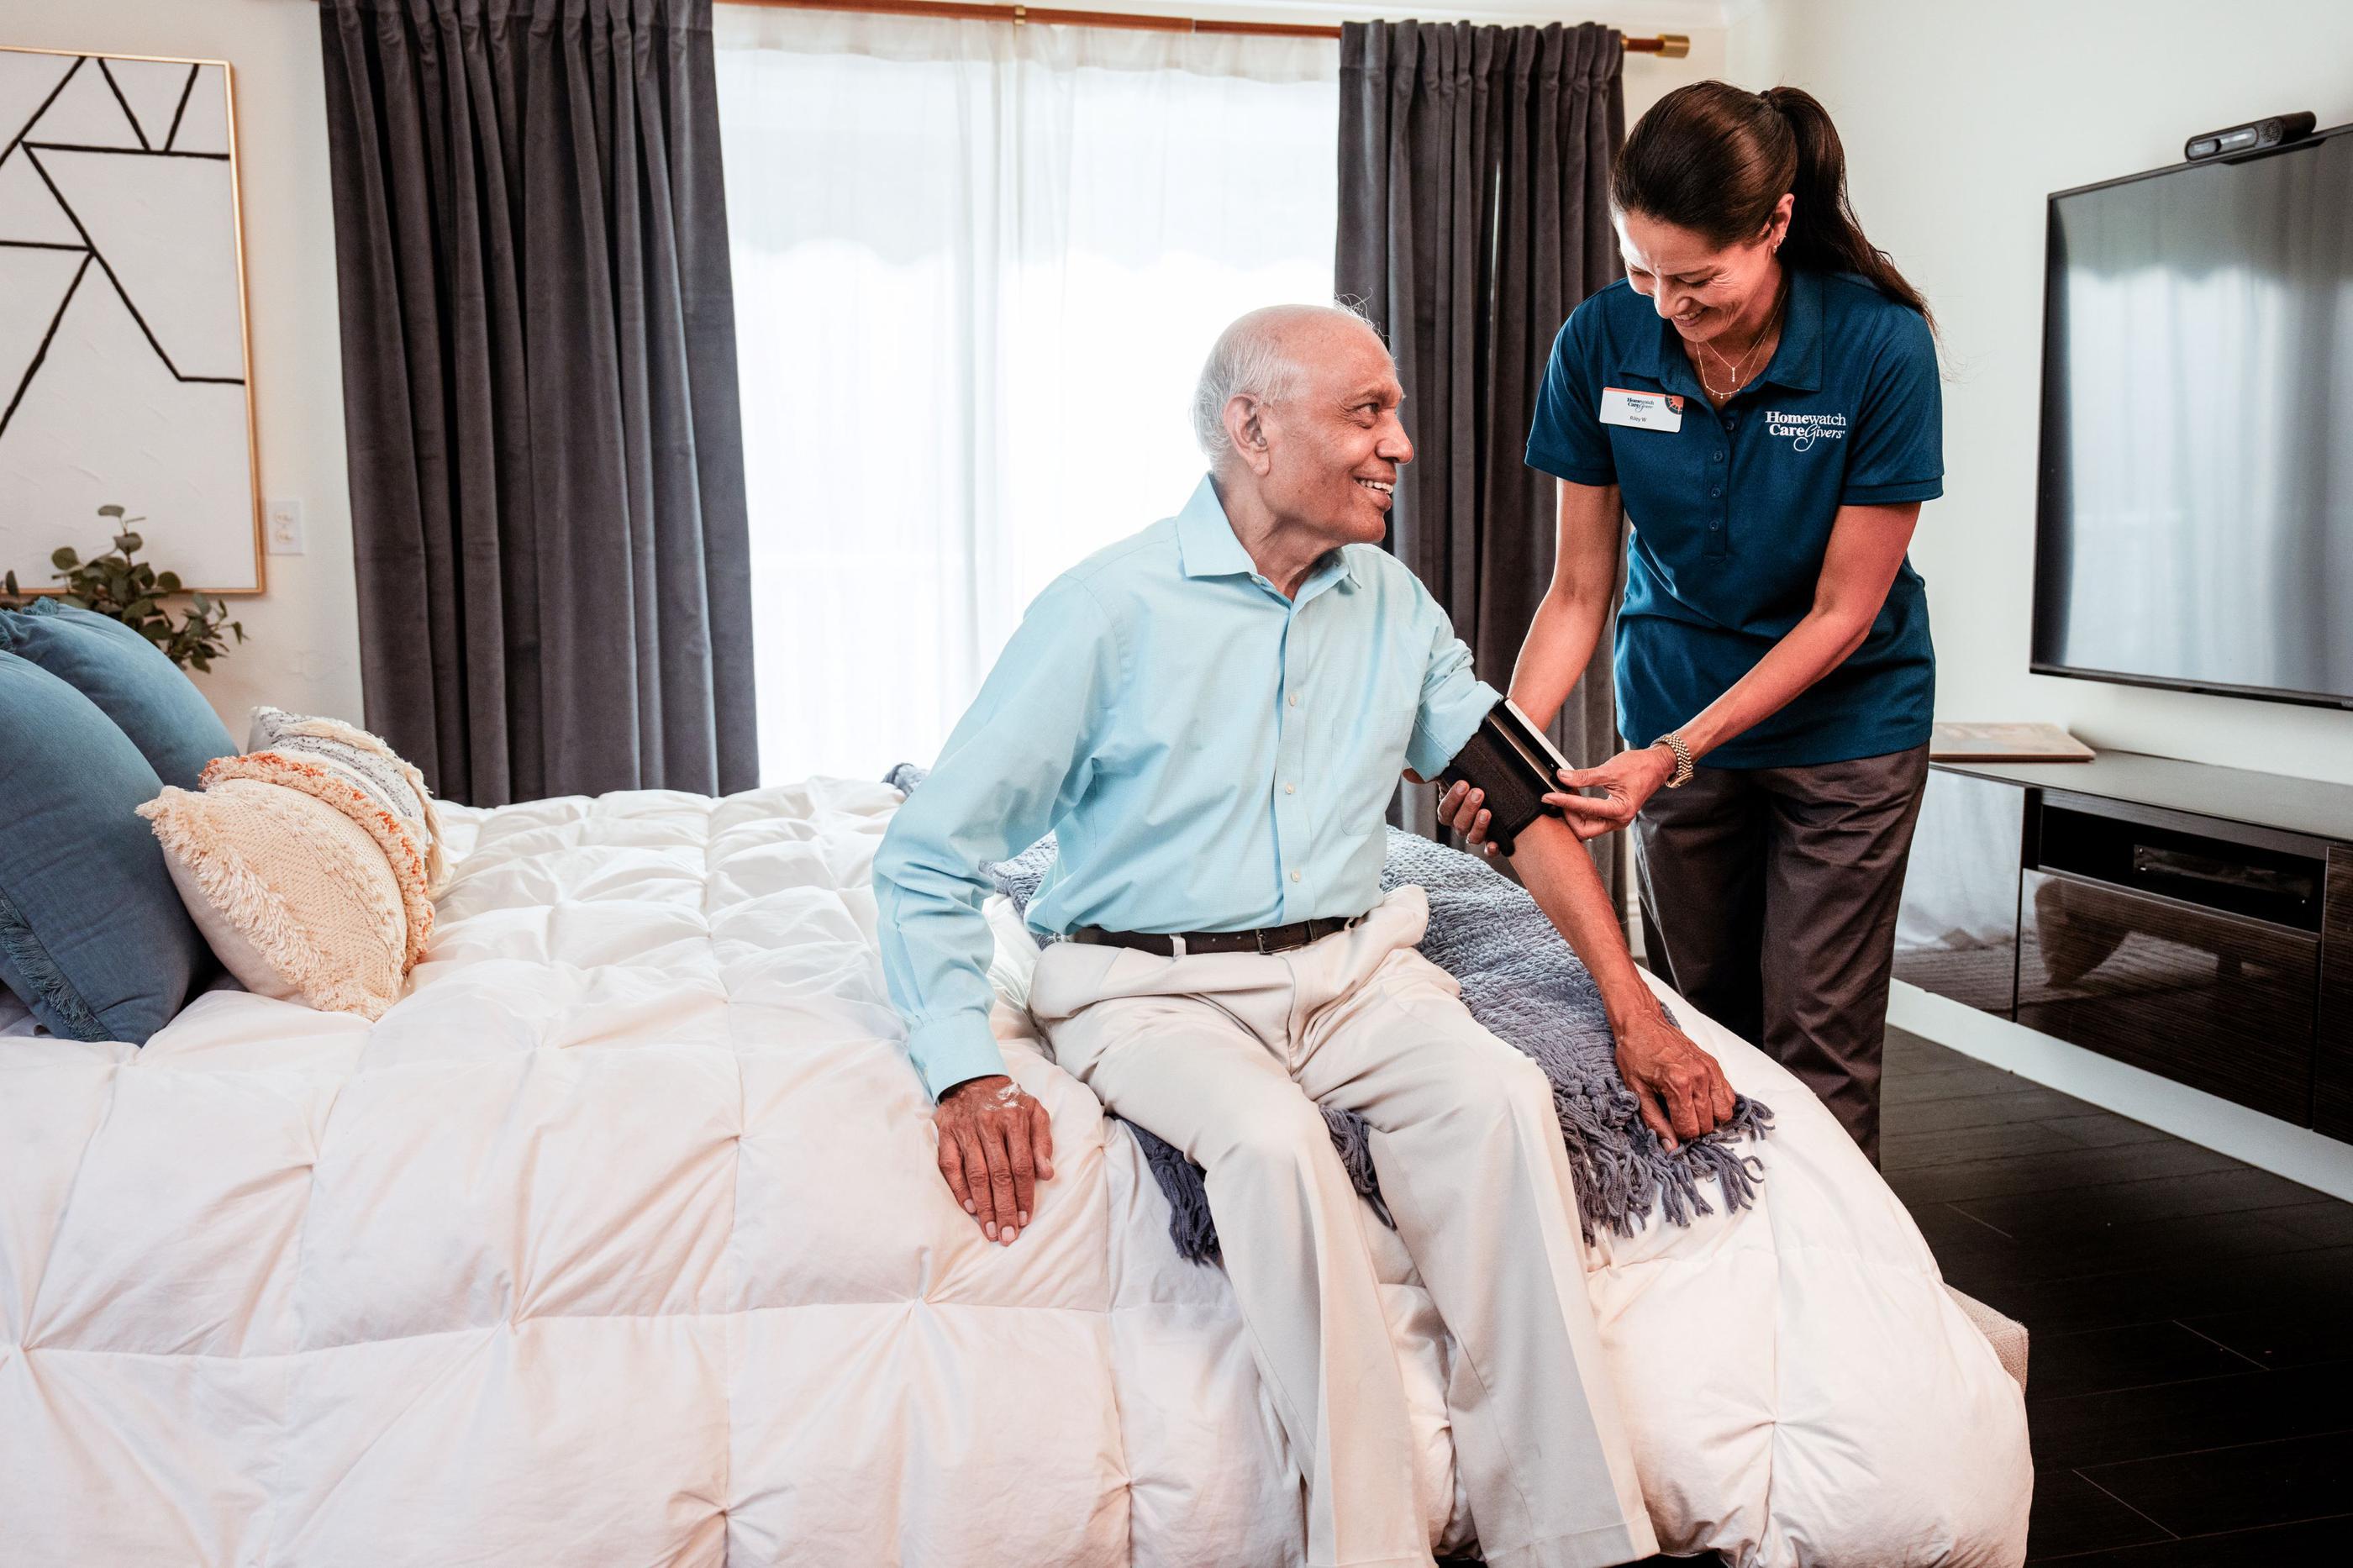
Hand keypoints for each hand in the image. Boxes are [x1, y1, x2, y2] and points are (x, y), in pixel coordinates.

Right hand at [933, 1073, 1055, 1244]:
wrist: (973, 1078)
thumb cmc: (1009, 1101)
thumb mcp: (1035, 1112)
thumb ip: (1043, 1141)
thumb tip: (1047, 1174)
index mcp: (1014, 1119)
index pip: (1021, 1164)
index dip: (1024, 1194)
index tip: (1025, 1219)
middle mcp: (988, 1124)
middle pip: (999, 1174)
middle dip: (1004, 1208)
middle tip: (1007, 1235)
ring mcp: (965, 1130)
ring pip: (976, 1174)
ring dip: (984, 1205)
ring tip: (990, 1229)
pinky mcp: (946, 1134)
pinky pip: (950, 1167)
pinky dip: (960, 1189)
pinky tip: (970, 1208)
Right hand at [1436, 779, 1500, 854]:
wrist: (1492, 792)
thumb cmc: (1467, 786)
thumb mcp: (1449, 778)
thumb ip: (1431, 775)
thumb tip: (1408, 773)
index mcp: (1449, 812)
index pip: (1445, 811)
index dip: (1453, 800)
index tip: (1463, 784)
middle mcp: (1460, 825)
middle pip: (1459, 824)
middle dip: (1468, 809)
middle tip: (1478, 793)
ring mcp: (1474, 834)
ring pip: (1472, 837)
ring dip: (1478, 826)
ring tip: (1487, 812)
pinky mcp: (1491, 840)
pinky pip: (1488, 850)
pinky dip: (1490, 848)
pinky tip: (1494, 844)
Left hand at [1545, 745, 1677, 840]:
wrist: (1657, 765)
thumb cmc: (1640, 767)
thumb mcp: (1609, 770)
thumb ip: (1584, 776)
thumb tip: (1562, 777)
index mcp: (1620, 810)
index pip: (1585, 810)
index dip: (1564, 802)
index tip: (1549, 796)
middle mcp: (1618, 820)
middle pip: (1583, 830)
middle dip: (1568, 815)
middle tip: (1558, 797)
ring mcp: (1615, 820)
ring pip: (1586, 827)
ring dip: (1573, 813)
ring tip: (1565, 793)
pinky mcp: (1612, 815)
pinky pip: (1592, 820)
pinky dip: (1580, 810)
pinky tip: (1574, 795)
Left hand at [1612, 1004, 1736, 1151]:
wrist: (1642, 1022)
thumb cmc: (1635, 1053)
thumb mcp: (1636, 1090)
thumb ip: (1655, 1121)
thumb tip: (1669, 1146)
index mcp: (1678, 1085)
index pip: (1690, 1128)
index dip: (1679, 1134)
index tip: (1669, 1126)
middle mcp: (1699, 1078)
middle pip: (1708, 1124)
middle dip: (1693, 1127)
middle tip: (1677, 1118)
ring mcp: (1709, 1070)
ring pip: (1724, 1112)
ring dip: (1709, 1118)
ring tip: (1691, 1110)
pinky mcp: (1714, 1065)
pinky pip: (1729, 1095)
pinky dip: (1719, 1104)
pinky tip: (1701, 1100)